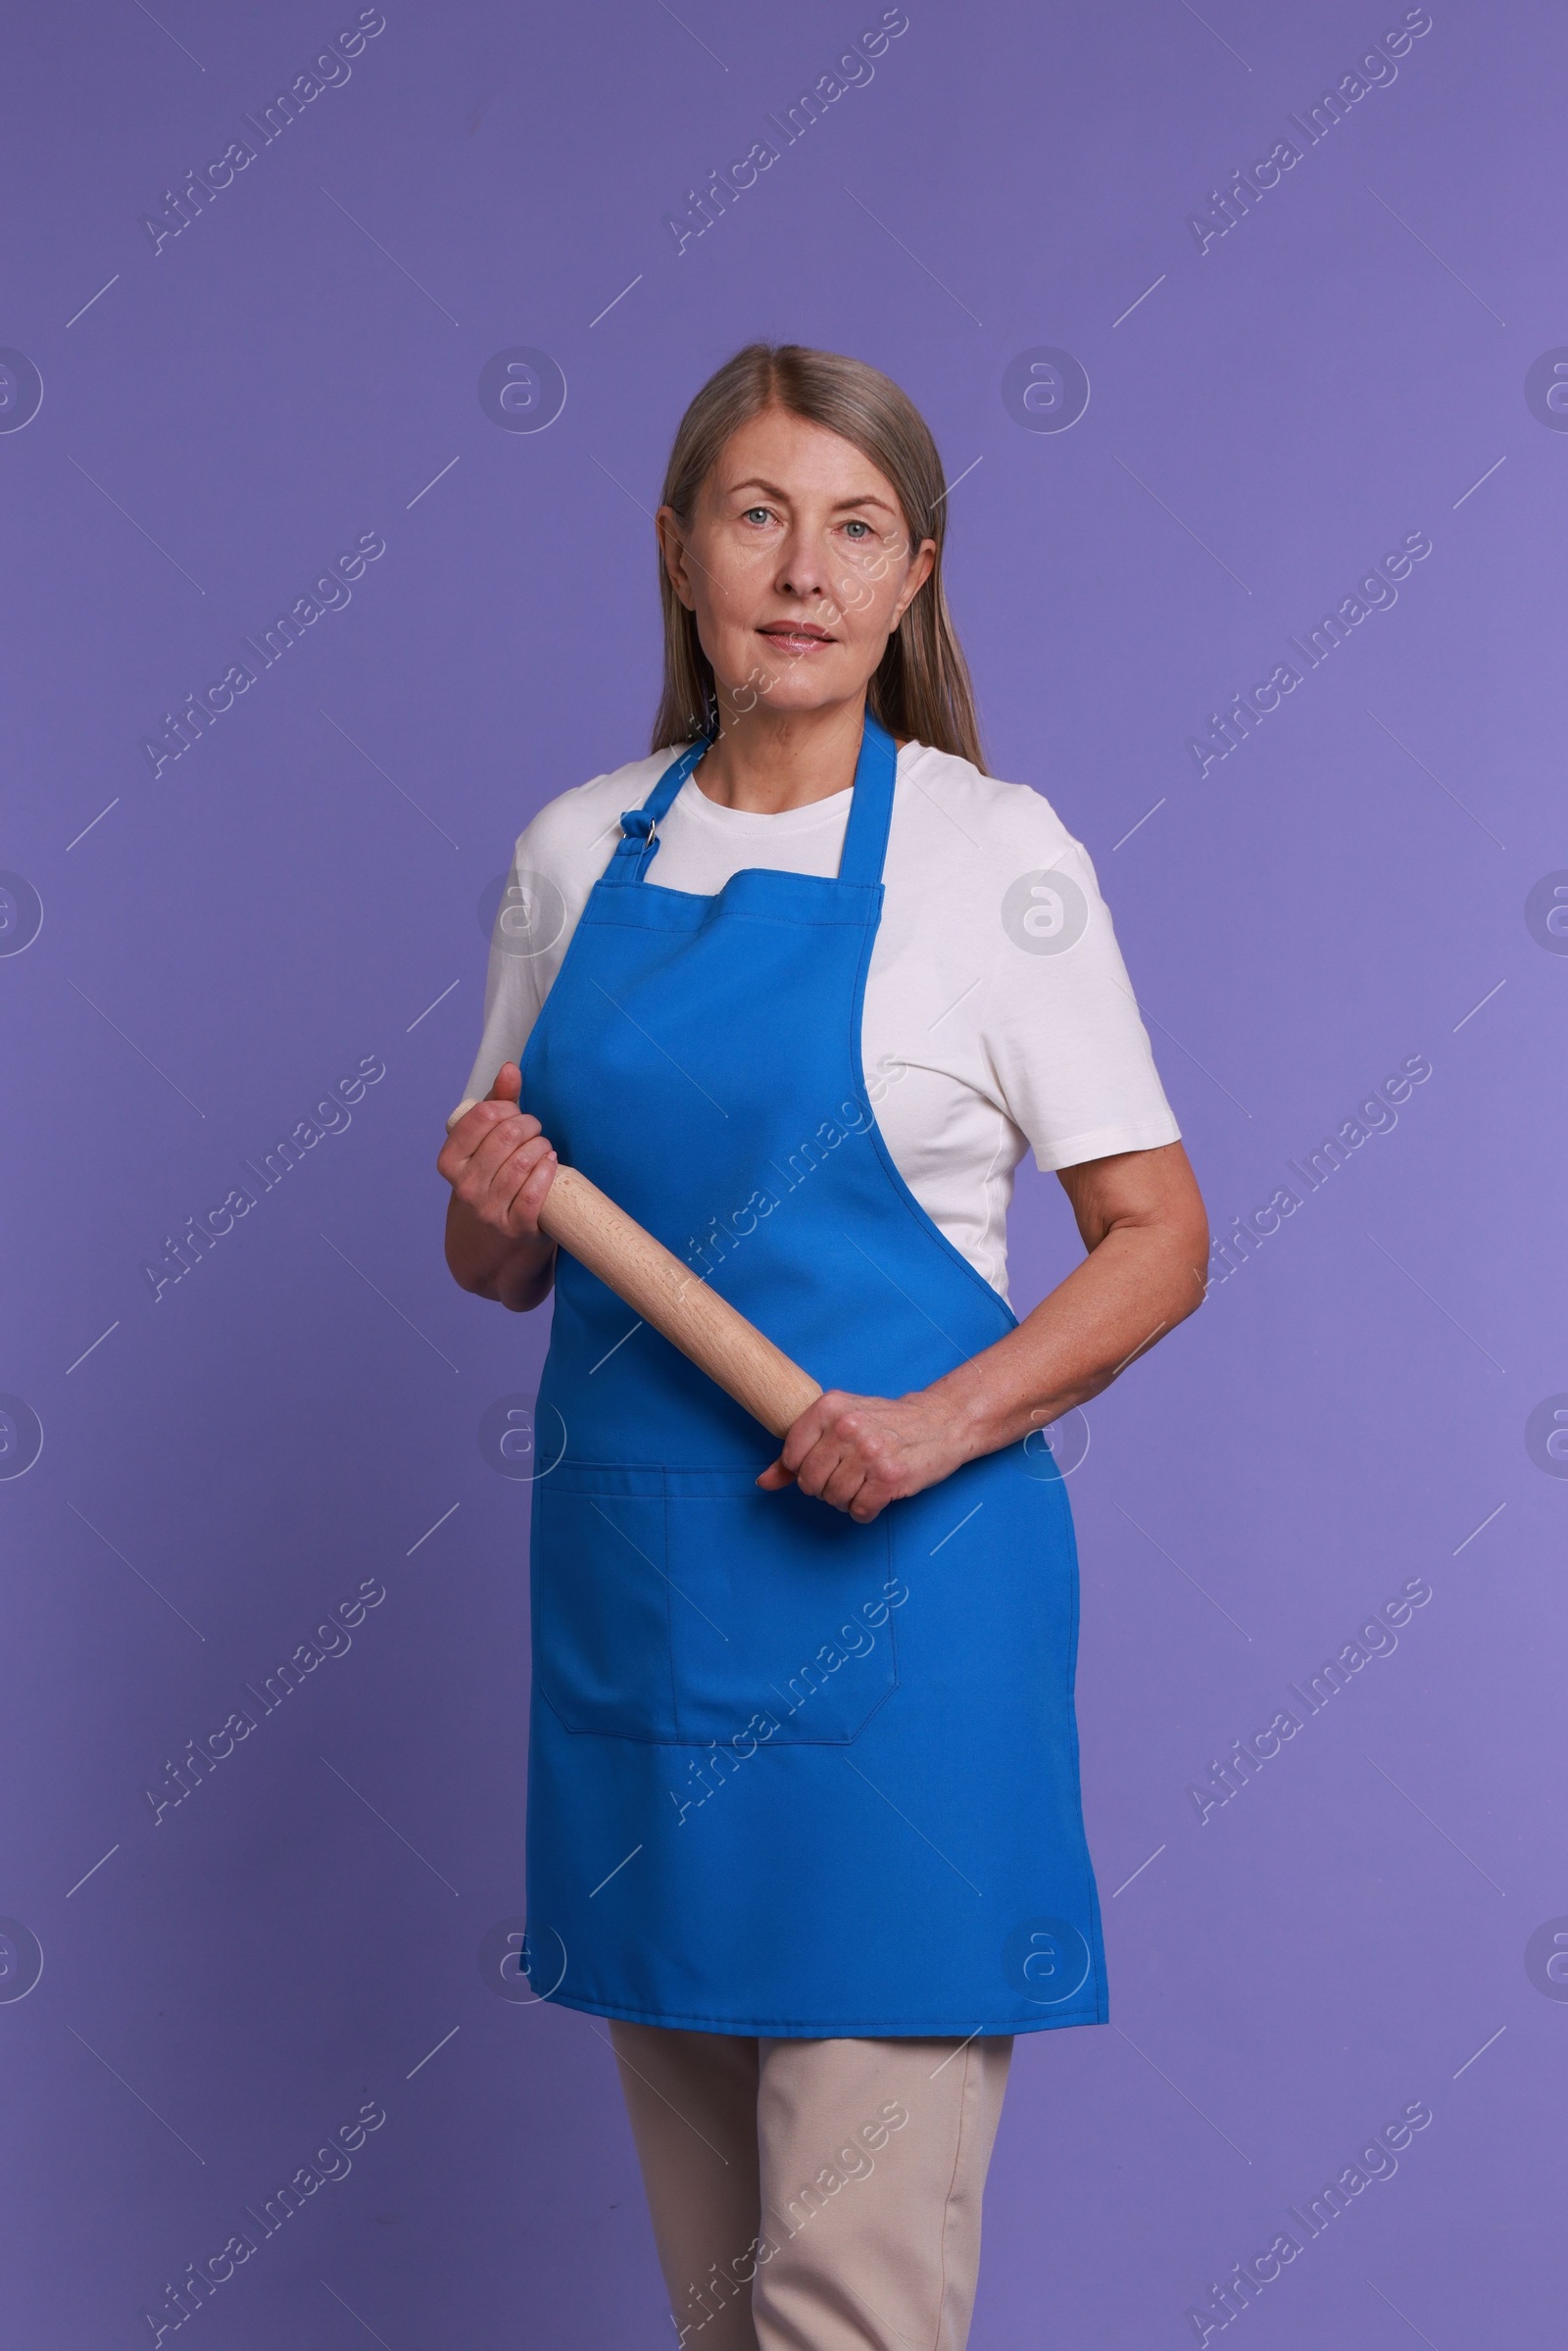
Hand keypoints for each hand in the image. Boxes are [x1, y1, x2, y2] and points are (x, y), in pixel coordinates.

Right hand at [436, 1062, 556, 1244]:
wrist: (492, 1248)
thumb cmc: (490, 1184)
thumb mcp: (483, 1146)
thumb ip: (496, 1105)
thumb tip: (510, 1068)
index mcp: (451, 1162)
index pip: (482, 1116)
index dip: (508, 1108)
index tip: (517, 1114)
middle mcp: (465, 1187)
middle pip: (507, 1136)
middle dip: (530, 1126)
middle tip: (536, 1132)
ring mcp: (489, 1210)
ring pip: (523, 1162)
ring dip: (542, 1147)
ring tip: (544, 1148)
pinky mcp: (516, 1229)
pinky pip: (534, 1192)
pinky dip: (547, 1172)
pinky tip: (552, 1165)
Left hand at [756, 1387, 969, 1521]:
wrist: (939, 1423)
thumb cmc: (884, 1423)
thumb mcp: (839, 1422)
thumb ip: (798, 1451)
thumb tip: (763, 1482)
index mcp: (829, 1406)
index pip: (792, 1457)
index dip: (805, 1469)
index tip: (826, 1462)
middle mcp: (847, 1427)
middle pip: (810, 1483)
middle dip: (826, 1487)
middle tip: (849, 1474)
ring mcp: (870, 1453)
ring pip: (834, 1500)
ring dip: (847, 1500)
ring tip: (865, 1481)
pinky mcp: (890, 1478)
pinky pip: (859, 1511)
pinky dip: (866, 1510)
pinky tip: (877, 1493)